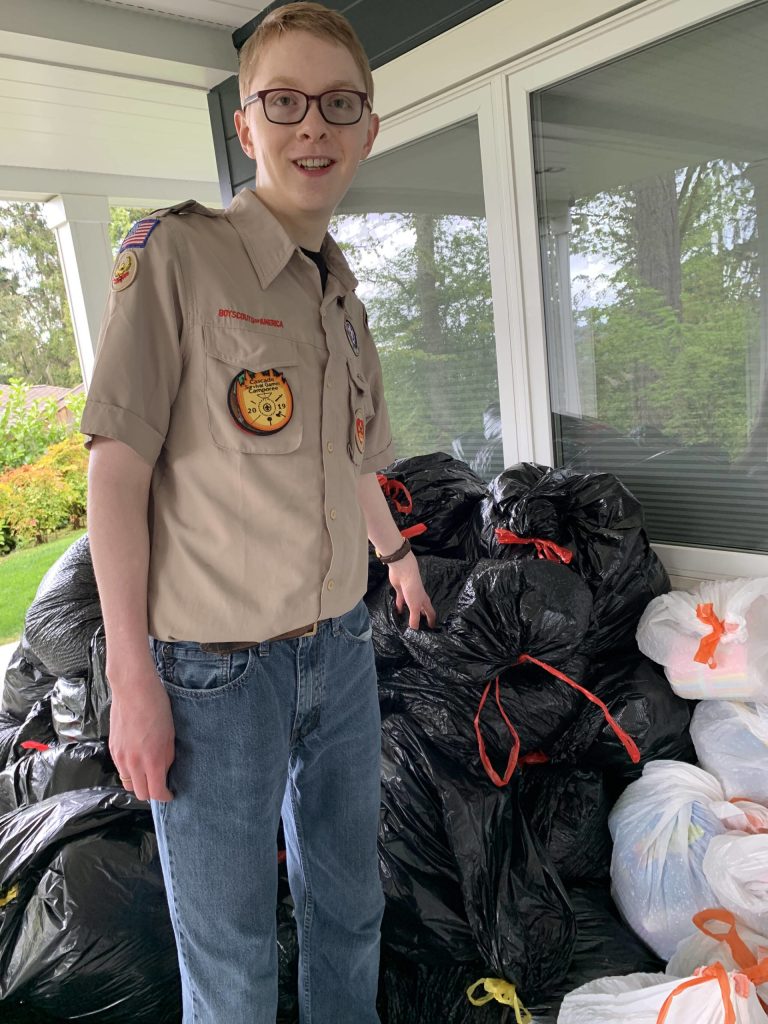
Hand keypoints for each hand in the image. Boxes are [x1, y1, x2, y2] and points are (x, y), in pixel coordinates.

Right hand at [108, 660, 174, 802]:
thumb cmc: (157, 707)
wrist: (133, 689)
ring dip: (138, 783)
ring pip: (128, 783)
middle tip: (160, 784)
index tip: (170, 794)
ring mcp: (120, 757)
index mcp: (152, 759)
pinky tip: (137, 760)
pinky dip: (129, 771)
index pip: (156, 792)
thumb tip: (164, 772)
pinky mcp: (112, 749)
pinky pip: (120, 770)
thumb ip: (167, 758)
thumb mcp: (170, 735)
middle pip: (140, 793)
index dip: (165, 797)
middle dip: (151, 792)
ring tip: (148, 773)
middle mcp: (133, 762)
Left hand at [388, 552, 436, 629]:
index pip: (431, 614)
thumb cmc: (412, 588)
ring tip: (406, 623)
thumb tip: (414, 631)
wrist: (403, 572)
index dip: (431, 622)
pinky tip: (397, 612)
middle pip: (421, 611)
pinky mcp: (401, 592)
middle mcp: (419, 599)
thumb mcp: (415, 606)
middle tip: (418, 628)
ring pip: (411, 607)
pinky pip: (401, 602)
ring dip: (409, 613)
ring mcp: (410, 595)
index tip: (431, 630)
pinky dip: (399, 607)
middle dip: (421, 619)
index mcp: (425, 602)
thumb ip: (414, 619)